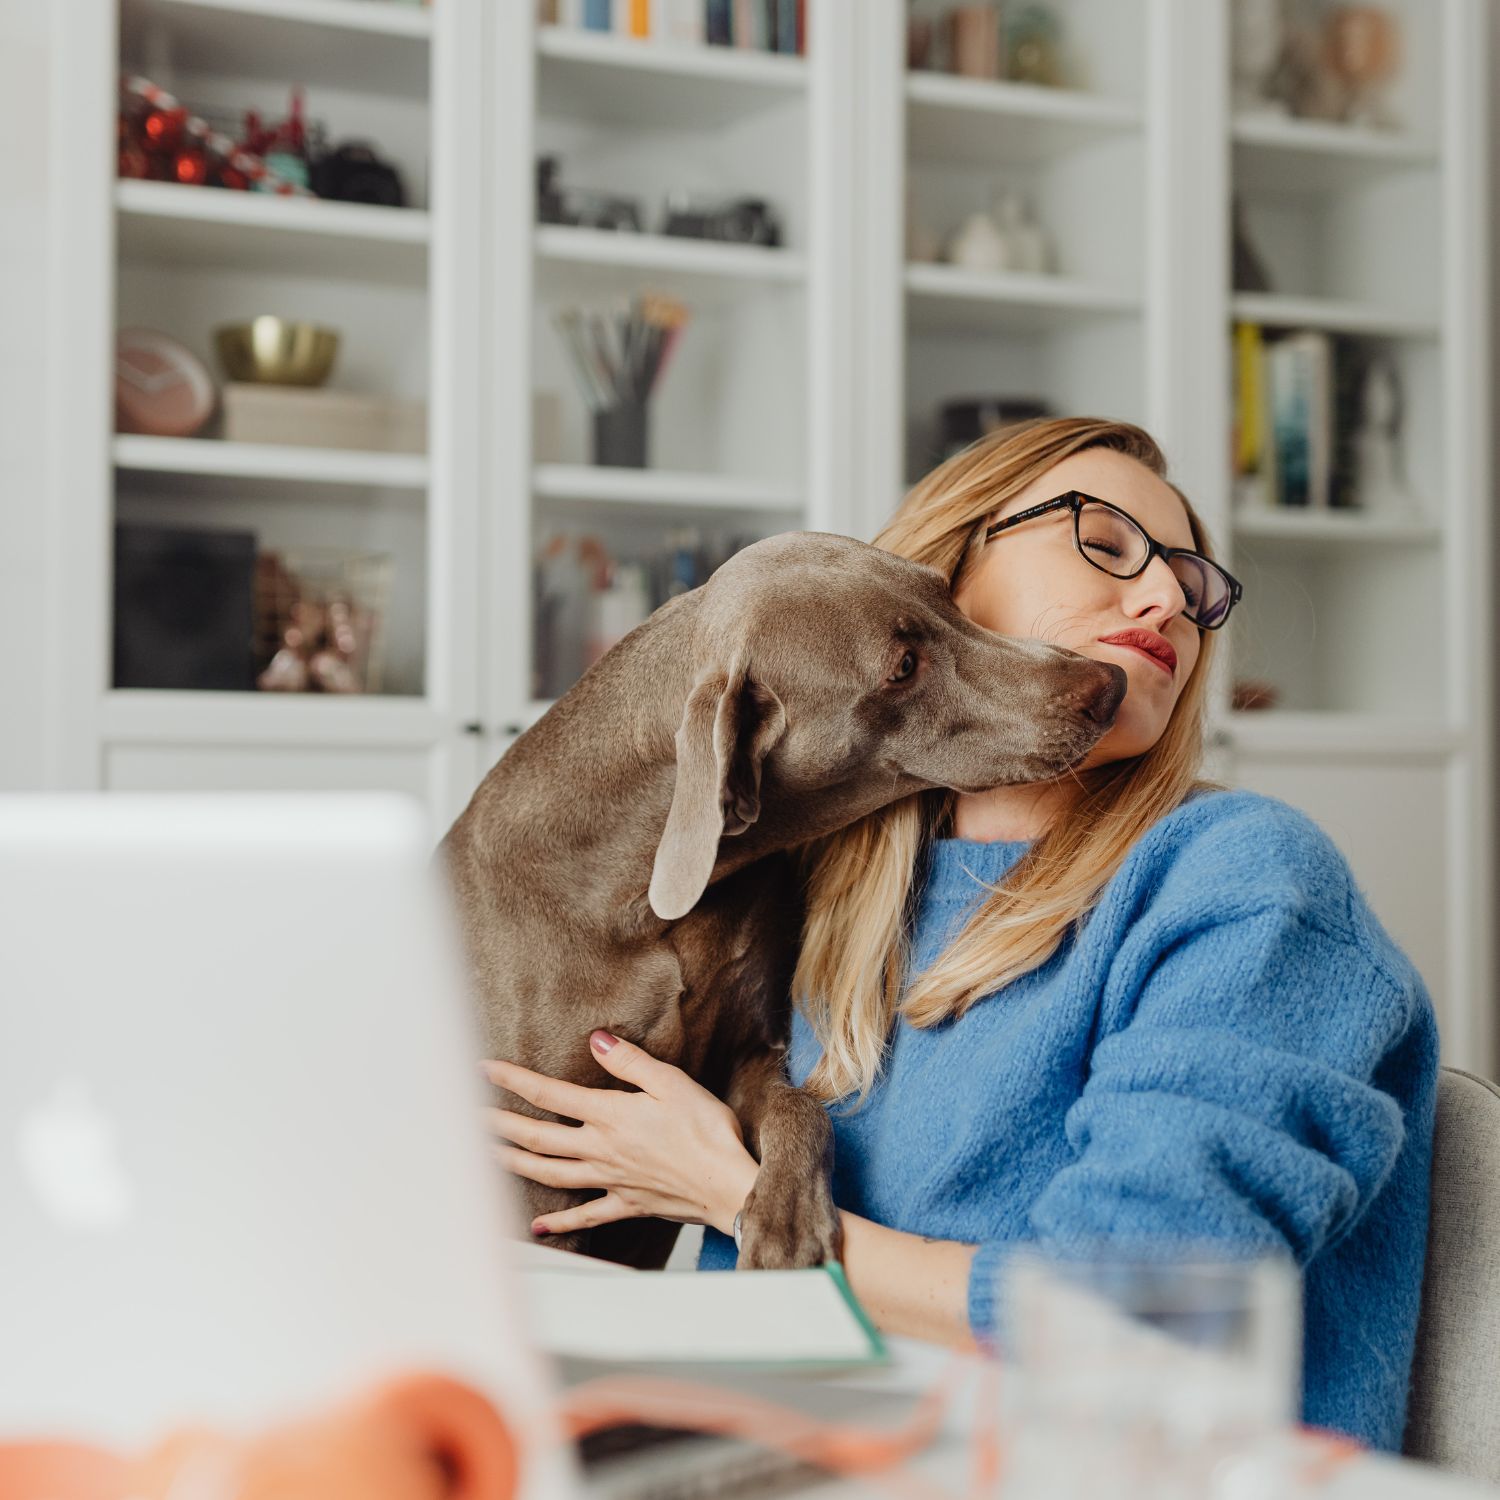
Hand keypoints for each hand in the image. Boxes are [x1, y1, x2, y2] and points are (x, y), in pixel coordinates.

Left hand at [483, 1031, 760, 1238]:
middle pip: (538, 1138)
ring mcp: (611, 1180)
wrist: (728, 1183)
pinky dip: (559, 1222)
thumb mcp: (672, 1082)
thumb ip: (629, 1062)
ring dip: (514, 1164)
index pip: (550, 1095)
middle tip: (466, 1116)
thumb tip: (595, 1040)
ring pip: (551, 1174)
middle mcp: (601, 1149)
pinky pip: (586, 1215)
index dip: (513, 1081)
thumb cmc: (707, 1130)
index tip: (484, 1069)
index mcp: (610, 1115)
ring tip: (487, 1156)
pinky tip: (540, 1225)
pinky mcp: (627, 1204)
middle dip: (499, 1125)